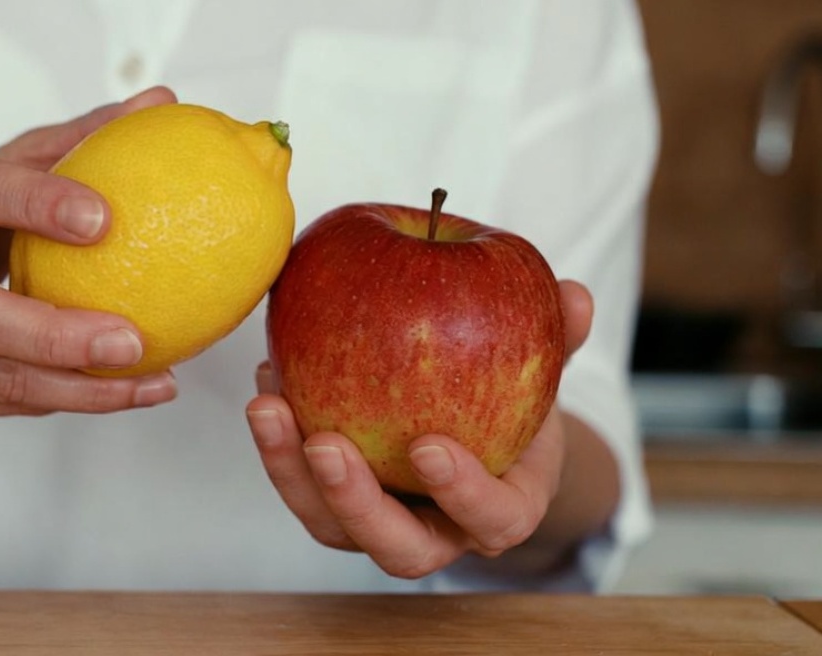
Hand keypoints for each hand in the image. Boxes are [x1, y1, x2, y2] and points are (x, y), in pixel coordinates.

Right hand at [0, 87, 179, 416]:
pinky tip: (119, 391)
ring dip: (74, 388)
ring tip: (151, 381)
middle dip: (53, 336)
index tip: (104, 218)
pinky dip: (58, 400)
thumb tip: (160, 102)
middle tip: (132, 341)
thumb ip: (80, 139)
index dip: (34, 203)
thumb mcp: (12, 163)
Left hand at [246, 280, 593, 578]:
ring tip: (268, 403)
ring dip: (290, 470)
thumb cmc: (512, 401)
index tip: (430, 447)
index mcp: (499, 509)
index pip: (490, 519)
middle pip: (395, 546)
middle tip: (323, 444)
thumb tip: (576, 297)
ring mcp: (378, 521)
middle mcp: (438, 531)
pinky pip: (300, 478)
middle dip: (354, 502)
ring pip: (329, 523)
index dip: (462, 493)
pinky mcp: (332, 498)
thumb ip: (558, 339)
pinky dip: (279, 435)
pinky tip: (268, 375)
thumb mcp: (540, 370)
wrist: (474, 428)